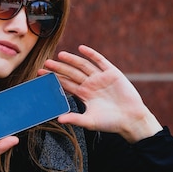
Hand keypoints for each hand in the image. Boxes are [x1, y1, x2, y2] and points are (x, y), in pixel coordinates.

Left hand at [39, 45, 161, 142]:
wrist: (131, 119)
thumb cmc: (111, 122)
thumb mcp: (90, 121)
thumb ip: (75, 119)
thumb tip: (58, 119)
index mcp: (84, 94)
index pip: (66, 84)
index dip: (54, 79)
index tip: (41, 74)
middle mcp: (91, 84)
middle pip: (71, 73)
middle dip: (59, 68)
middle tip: (46, 63)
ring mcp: (101, 78)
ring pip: (83, 66)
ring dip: (72, 60)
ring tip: (60, 55)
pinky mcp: (112, 73)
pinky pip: (100, 61)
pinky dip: (91, 54)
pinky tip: (81, 49)